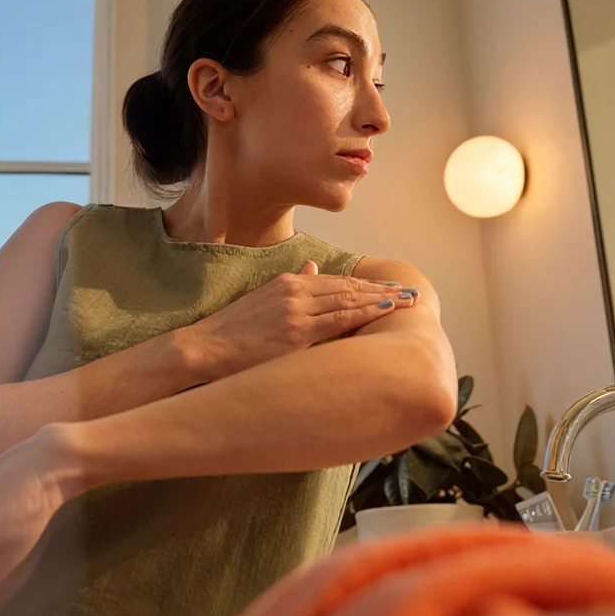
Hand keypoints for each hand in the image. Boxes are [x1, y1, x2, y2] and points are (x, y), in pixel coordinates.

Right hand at [184, 261, 416, 381]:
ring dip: (381, 299)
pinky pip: (337, 320)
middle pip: (349, 287)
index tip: (390, 286)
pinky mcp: (295, 331)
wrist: (204, 347)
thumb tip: (315, 268)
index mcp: (288, 283)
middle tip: (410, 293)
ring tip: (406, 302)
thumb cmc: (232, 331)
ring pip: (348, 300)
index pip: (337, 281)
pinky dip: (363, 312)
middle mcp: (295, 290)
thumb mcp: (263, 300)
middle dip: (382, 290)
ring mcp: (296, 309)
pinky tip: (383, 310)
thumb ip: (292, 284)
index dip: (366, 283)